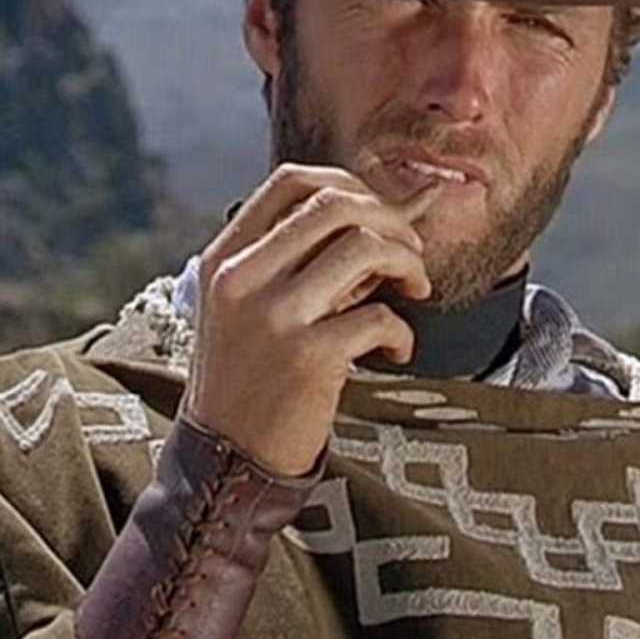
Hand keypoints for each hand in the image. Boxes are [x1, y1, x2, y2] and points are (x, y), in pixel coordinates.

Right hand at [182, 164, 441, 475]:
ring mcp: (274, 316)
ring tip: (413, 291)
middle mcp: (243, 278)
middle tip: (410, 254)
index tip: (376, 215)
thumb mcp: (253, 304)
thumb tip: (396, 208)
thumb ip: (305, 258)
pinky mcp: (309, 357)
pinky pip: (380, 316)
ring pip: (364, 248)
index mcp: (226, 257)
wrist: (227, 457)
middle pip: (336, 204)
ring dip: (407, 263)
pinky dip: (403, 331)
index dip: (350, 185)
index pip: (293, 182)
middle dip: (391, 220)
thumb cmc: (251, 375)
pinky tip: (395, 350)